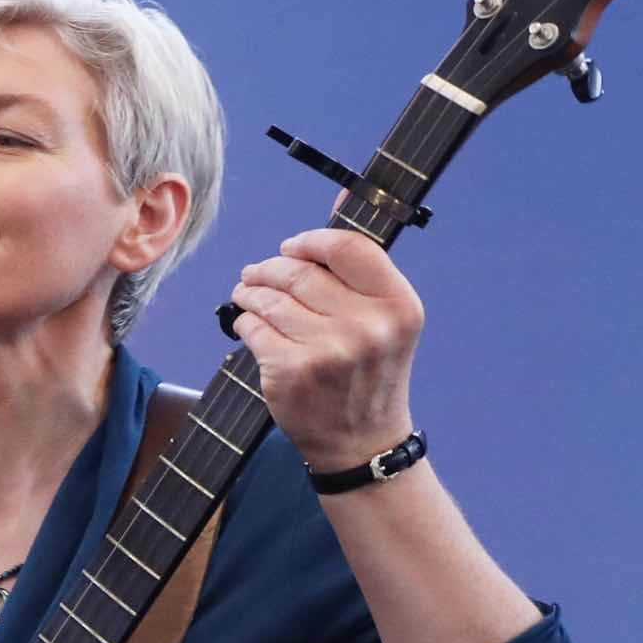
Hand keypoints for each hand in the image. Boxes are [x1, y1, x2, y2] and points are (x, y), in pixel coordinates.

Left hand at [227, 228, 423, 471]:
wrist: (361, 441)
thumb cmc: (369, 372)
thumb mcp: (386, 319)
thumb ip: (360, 269)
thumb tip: (336, 201)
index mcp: (398, 304)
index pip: (348, 247)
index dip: (310, 241)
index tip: (291, 247)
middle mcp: (368, 326)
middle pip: (300, 272)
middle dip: (268, 269)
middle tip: (254, 273)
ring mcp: (328, 351)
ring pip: (270, 299)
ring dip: (249, 293)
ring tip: (246, 295)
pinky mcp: (290, 372)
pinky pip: (252, 329)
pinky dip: (244, 323)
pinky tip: (249, 326)